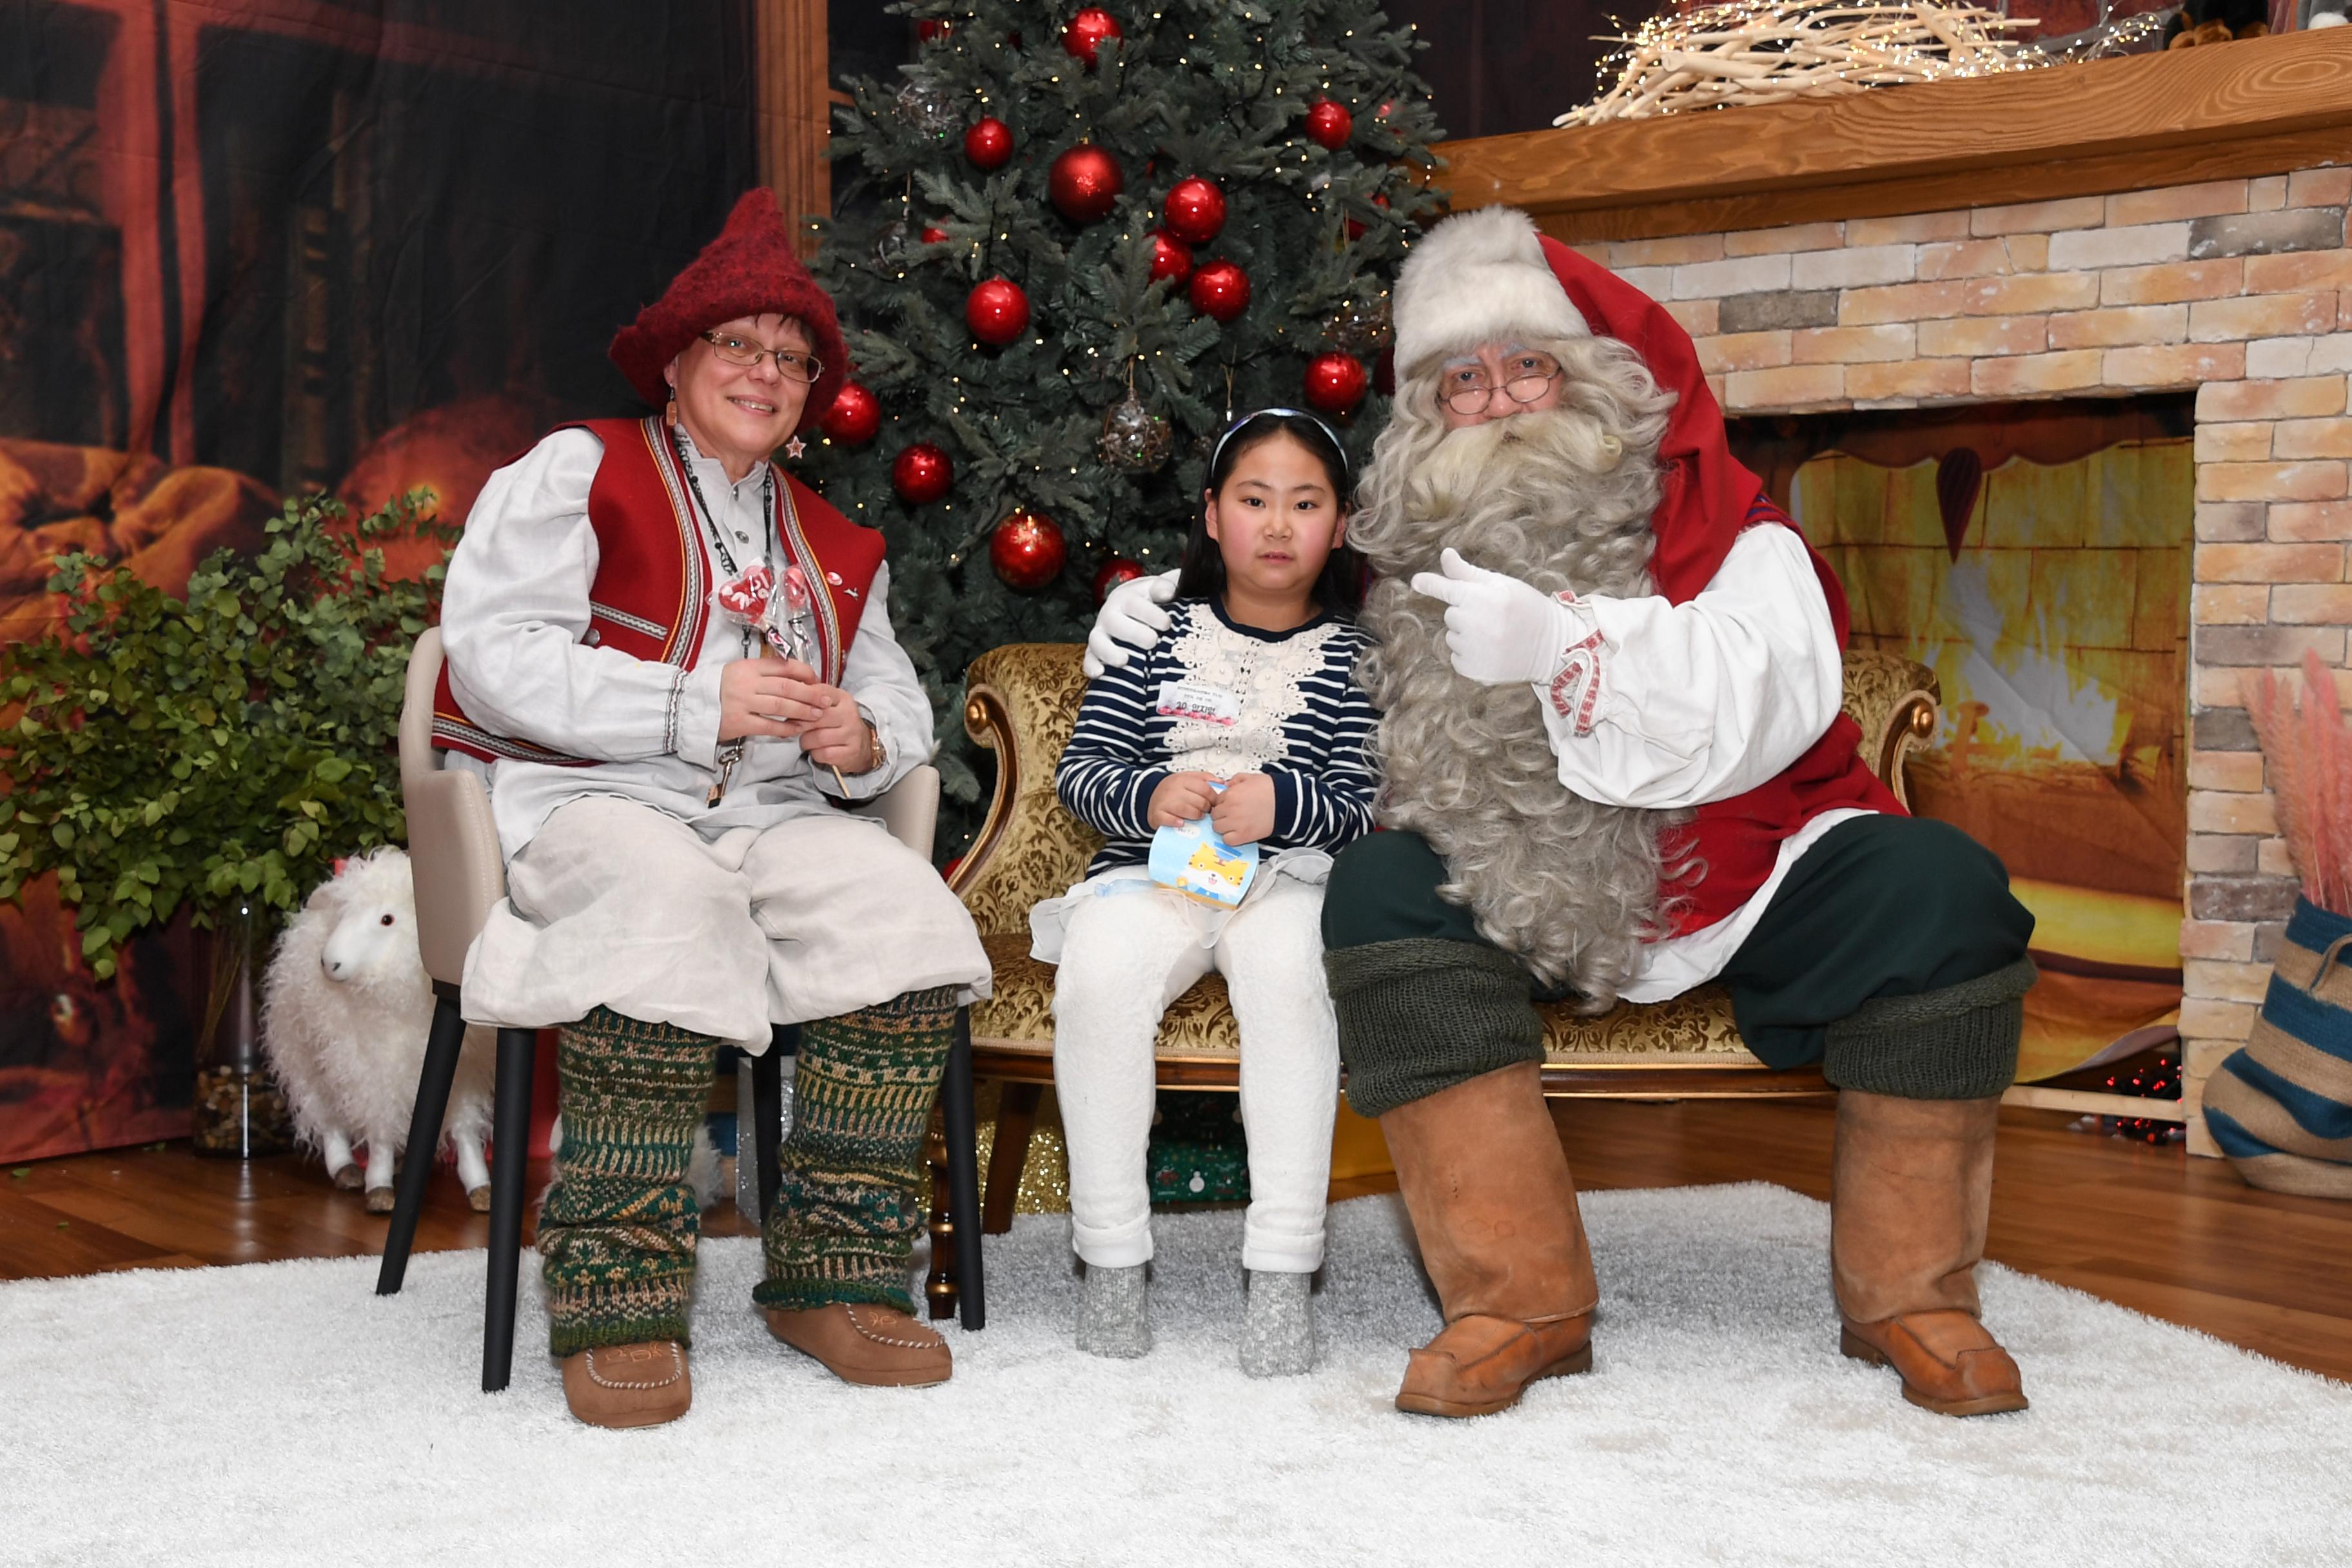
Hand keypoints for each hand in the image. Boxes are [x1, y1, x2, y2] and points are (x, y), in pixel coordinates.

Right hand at [718, 656, 853, 748]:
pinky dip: (786, 728)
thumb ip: (766, 672)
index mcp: (750, 667)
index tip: (817, 681)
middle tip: (826, 700)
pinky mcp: (739, 722)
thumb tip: (799, 676)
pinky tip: (797, 729)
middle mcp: (747, 683)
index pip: (785, 666)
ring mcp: (743, 703)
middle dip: (810, 694)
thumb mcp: (742, 671)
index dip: (805, 673)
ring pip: (781, 706)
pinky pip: (769, 726)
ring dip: (803, 711)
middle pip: (787, 687)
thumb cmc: (722, 688)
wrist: (693, 705)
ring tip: (817, 715)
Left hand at [797, 690, 874, 770]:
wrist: (862, 744)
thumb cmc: (837, 723)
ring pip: (818, 737)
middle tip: (795, 727)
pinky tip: (817, 750)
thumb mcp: (828, 705)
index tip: (793, 708)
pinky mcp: (850, 752)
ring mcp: (852, 734)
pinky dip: (815, 753)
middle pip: (817, 717)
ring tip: (807, 740)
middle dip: (800, 724)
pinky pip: (823, 754)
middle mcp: (849, 714)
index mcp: (843, 698)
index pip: (819, 693)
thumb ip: (810, 699)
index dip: (801, 702)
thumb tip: (786, 699)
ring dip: (806, 741)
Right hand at [1083, 568, 1179, 677]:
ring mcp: (1101, 633)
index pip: (1135, 602)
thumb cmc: (1151, 601)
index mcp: (1128, 597)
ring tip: (1124, 660)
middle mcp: (1111, 613)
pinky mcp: (1095, 651)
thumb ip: (1167, 587)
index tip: (1166, 623)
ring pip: (1098, 641)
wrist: (1131, 608)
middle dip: (1134, 633)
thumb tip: (1169, 592)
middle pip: (1116, 622)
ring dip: (1109, 651)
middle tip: (1152, 641)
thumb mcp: (1160, 589)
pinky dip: (1091, 666)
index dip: (1149, 613)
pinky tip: (1100, 673)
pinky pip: (1089, 659)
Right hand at [1147, 770, 1221, 828]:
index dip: (1213, 798)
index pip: (1205, 789)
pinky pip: (1168, 819)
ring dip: (1196, 816)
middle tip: (1206, 811)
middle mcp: (1173, 789)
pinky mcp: (1158, 814)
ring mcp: (1165, 802)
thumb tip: (1222, 782)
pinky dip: (1176, 822)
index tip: (1214, 803)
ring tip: (1198, 817)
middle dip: (1206, 809)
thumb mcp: (1188, 778)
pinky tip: (1182, 822)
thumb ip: (1205, 778)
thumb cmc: (1174, 790)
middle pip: (1198, 801)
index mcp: (1183, 779)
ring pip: (1186, 810)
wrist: (1151, 796)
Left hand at [1208, 772, 1275, 845]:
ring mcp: (1236, 823)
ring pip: (1217, 828)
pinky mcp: (1244, 835)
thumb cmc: (1271, 790)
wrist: (1286, 802)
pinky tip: (1237, 833)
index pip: (1216, 801)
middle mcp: (1230, 808)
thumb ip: (1235, 780)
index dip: (1222, 803)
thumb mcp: (1250, 778)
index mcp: (1231, 794)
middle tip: (1231, 814)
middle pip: (1214, 815)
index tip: (1228, 805)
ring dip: (1223, 826)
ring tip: (1234, 824)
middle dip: (1221, 814)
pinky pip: (1227, 840)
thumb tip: (1227, 786)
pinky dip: (1230, 838)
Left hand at [1408, 548, 1583, 686]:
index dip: (1431, 584)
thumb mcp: (1502, 584)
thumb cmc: (1527, 608)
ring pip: (1452, 638)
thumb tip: (1445, 554)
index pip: (1449, 589)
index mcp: (1485, 599)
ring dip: (1466, 635)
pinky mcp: (1476, 672)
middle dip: (1465, 613)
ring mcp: (1476, 651)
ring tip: (1494, 635)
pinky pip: (1457, 658)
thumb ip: (1468, 573)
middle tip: (1492, 616)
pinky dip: (1468, 656)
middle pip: (1450, 615)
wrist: (1553, 646)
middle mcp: (1478, 625)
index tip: (1416, 582)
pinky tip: (1491, 651)